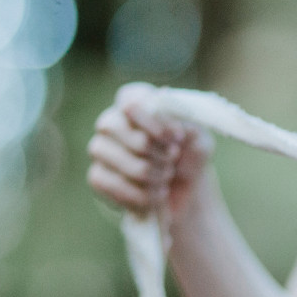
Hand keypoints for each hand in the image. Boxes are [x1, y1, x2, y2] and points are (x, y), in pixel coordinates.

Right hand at [86, 84, 213, 220]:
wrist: (183, 191)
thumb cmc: (189, 155)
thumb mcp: (198, 138)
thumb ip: (186, 125)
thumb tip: (169, 116)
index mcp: (135, 101)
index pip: (132, 102)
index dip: (156, 123)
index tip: (177, 138)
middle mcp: (111, 122)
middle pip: (124, 132)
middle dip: (157, 153)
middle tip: (173, 160)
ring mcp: (100, 150)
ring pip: (122, 162)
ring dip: (152, 175)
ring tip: (166, 177)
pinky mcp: (98, 178)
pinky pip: (114, 186)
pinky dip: (142, 196)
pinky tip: (155, 195)